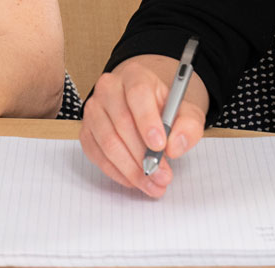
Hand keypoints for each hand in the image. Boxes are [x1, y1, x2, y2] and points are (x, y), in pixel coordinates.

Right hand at [78, 54, 208, 197]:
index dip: (148, 121)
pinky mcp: (86, 131)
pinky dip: (116, 172)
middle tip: (162, 176)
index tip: (160, 146)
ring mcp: (93, 110)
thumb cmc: (163, 108)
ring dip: (130, 168)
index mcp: (135, 76)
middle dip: (143, 155)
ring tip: (152, 184)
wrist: (143, 105)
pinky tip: (134, 180)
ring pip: (107, 142)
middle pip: (121, 122)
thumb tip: (174, 146)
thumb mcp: (185, 111)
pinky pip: (97, 155)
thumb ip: (188, 125)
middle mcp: (109, 89)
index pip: (137, 94)